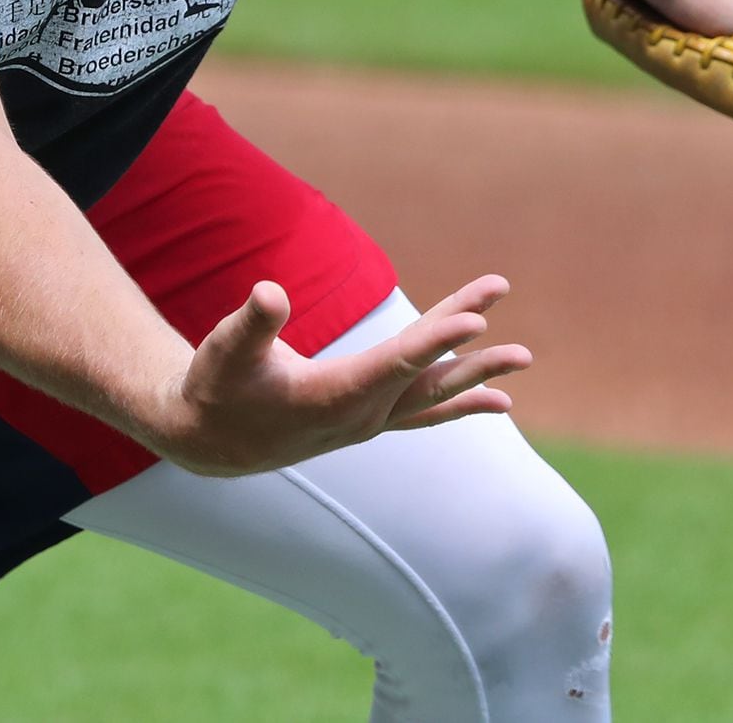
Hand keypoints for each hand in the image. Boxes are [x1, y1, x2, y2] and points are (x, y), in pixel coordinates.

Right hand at [142, 275, 530, 476]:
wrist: (211, 441)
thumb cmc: (217, 386)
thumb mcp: (225, 350)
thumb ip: (252, 323)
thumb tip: (270, 292)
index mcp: (331, 396)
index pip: (396, 364)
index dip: (436, 339)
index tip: (478, 319)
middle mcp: (359, 415)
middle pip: (427, 378)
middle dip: (471, 349)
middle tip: (515, 331)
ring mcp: (367, 421)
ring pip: (431, 393)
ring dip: (475, 370)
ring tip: (522, 357)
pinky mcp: (366, 418)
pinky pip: (424, 410)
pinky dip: (460, 401)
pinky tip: (496, 398)